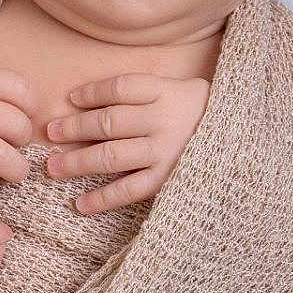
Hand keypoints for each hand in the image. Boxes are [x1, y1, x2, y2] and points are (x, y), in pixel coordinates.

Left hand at [42, 73, 210, 214]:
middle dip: (74, 128)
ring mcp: (165, 152)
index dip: (92, 93)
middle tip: (49, 134)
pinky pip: (129, 189)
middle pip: (109, 122)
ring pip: (112, 155)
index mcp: (166, 93)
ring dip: (78, 162)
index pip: (121, 88)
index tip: (72, 98)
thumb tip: (88, 101)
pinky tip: (81, 204)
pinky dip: (103, 198)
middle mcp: (162, 121)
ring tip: (53, 168)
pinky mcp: (168, 179)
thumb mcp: (178, 90)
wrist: (243, 142)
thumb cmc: (200, 114)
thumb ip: (142, 93)